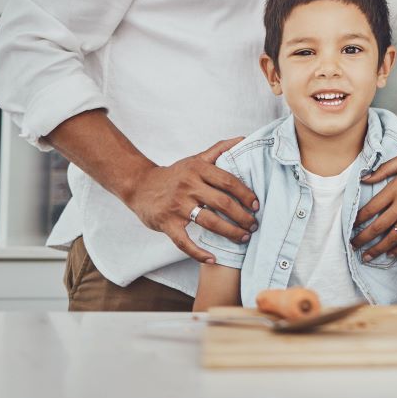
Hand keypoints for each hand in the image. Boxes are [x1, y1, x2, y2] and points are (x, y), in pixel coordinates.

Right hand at [126, 137, 257, 263]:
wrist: (140, 185)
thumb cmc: (174, 174)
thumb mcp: (195, 159)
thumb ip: (219, 150)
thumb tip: (243, 138)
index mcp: (198, 169)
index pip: (228, 181)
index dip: (245, 194)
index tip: (256, 205)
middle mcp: (189, 186)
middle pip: (222, 203)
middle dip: (242, 217)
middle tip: (253, 225)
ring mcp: (177, 205)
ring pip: (209, 222)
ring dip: (230, 232)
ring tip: (243, 237)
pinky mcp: (167, 223)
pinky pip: (185, 242)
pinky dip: (199, 253)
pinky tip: (213, 259)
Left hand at [351, 146, 396, 259]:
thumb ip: (384, 169)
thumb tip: (364, 177)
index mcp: (396, 187)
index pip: (371, 207)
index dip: (358, 218)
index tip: (350, 225)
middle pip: (378, 226)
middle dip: (363, 238)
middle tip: (353, 246)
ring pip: (393, 237)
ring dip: (378, 249)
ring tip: (367, 257)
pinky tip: (391, 253)